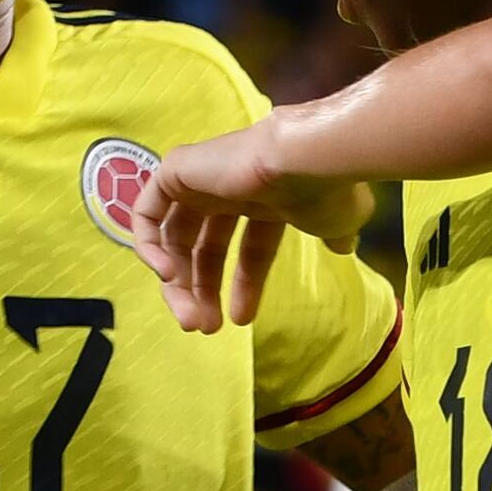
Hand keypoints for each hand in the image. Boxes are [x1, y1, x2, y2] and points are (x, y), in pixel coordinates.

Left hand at [135, 128, 361, 336]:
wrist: (306, 162)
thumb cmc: (326, 192)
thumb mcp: (339, 221)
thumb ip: (336, 233)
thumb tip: (344, 246)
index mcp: (266, 200)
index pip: (246, 250)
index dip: (243, 287)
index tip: (240, 321)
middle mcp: (230, 189)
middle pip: (204, 250)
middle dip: (202, 292)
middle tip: (201, 327)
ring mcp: (201, 179)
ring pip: (174, 240)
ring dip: (177, 284)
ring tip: (188, 318)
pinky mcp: (176, 171)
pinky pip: (147, 214)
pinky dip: (148, 247)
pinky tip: (167, 276)